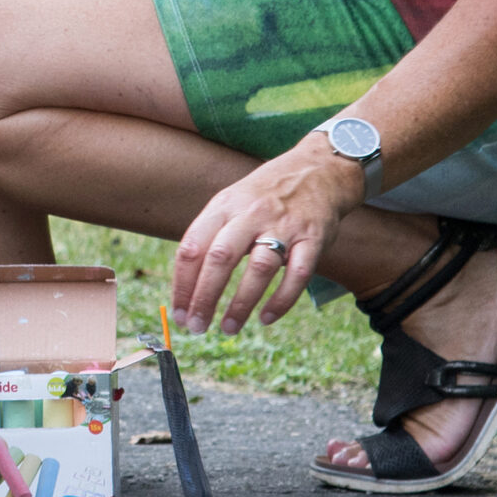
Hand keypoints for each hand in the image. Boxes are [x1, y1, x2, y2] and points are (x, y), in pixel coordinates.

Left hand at [168, 140, 363, 336]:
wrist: (318, 169)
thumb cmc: (265, 195)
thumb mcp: (231, 202)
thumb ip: (210, 235)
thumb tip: (185, 285)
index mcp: (224, 205)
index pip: (193, 247)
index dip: (182, 284)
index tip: (179, 312)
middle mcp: (252, 213)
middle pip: (220, 258)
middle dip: (204, 297)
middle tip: (196, 327)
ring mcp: (284, 226)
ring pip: (259, 268)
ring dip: (241, 304)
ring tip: (228, 328)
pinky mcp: (313, 239)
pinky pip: (297, 274)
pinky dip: (281, 300)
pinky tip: (266, 318)